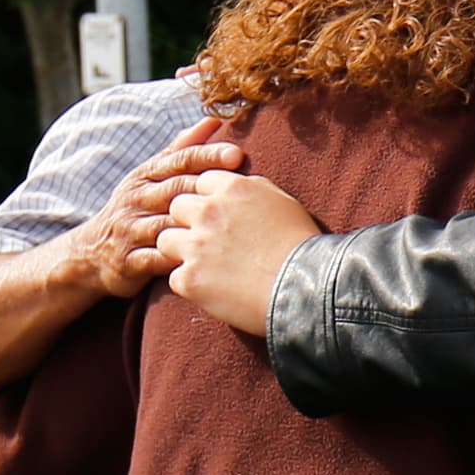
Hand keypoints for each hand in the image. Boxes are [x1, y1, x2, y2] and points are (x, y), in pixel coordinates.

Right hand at [62, 135, 244, 296]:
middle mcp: (138, 199)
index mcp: (146, 176)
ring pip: (168, 225)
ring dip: (197, 226)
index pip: (178, 161)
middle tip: (242, 189)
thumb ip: (183, 150)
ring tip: (234, 228)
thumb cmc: (136, 209)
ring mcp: (132, 230)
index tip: (236, 154)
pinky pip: (156, 260)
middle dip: (208, 188)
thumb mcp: (152, 176)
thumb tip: (214, 120)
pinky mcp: (130, 261)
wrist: (92, 252)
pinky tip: (208, 264)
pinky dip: (179, 261)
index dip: (207, 156)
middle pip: (176, 190)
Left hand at [154, 171, 324, 337]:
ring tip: (206, 268)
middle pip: (177, 207)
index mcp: (231, 189)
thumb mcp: (283, 203)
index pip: (201, 183)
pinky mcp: (190, 279)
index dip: (210, 200)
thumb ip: (253, 189)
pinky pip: (175, 278)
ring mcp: (195, 246)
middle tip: (210, 243)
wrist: (308, 290)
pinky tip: (214, 292)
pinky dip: (192, 286)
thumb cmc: (303, 247)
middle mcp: (208, 212)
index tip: (221, 218)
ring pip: (166, 240)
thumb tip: (240, 186)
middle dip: (189, 223)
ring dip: (181, 252)